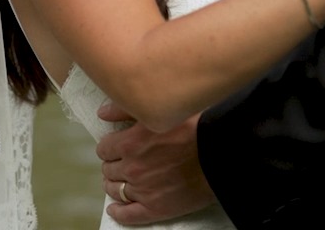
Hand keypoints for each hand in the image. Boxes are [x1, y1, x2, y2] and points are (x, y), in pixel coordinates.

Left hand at [94, 102, 214, 224]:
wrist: (222, 152)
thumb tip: (102, 113)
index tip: (119, 146)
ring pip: (115, 190)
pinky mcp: (156, 208)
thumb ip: (127, 109)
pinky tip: (116, 208)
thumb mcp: (160, 111)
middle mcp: (132, 168)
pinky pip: (128, 215)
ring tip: (123, 181)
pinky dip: (119, 212)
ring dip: (115, 184)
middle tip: (124, 162)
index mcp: (130, 143)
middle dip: (114, 165)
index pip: (104, 148)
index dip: (111, 147)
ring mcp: (142, 190)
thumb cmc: (196, 127)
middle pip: (109, 169)